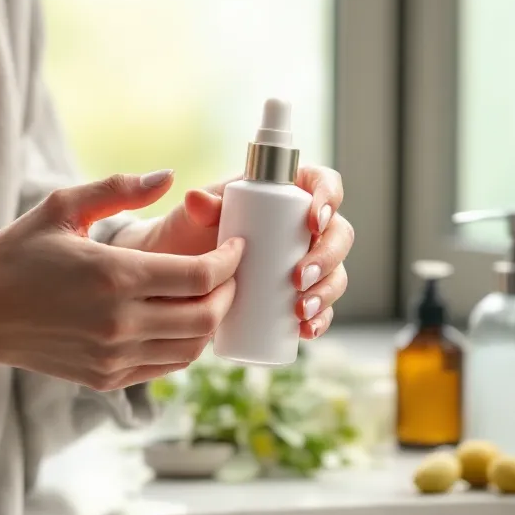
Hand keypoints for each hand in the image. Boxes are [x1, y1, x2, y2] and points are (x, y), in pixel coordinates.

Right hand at [0, 171, 244, 390]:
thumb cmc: (18, 255)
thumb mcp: (61, 208)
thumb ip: (118, 189)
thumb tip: (170, 177)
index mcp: (115, 276)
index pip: (200, 276)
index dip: (230, 262)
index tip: (237, 247)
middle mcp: (119, 322)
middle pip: (206, 317)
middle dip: (230, 293)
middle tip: (232, 273)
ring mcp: (114, 356)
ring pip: (192, 348)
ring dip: (213, 323)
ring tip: (213, 296)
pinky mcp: (107, 377)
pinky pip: (167, 366)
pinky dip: (186, 345)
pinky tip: (183, 320)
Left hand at [112, 165, 352, 338]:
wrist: (176, 276)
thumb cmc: (189, 235)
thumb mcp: (193, 218)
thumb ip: (198, 206)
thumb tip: (196, 199)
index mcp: (288, 194)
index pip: (324, 184)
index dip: (329, 198)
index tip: (312, 222)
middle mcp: (304, 228)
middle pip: (338, 235)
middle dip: (326, 258)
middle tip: (298, 278)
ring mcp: (306, 262)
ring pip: (334, 274)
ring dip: (326, 293)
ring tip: (299, 310)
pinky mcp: (299, 296)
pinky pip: (323, 308)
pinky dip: (320, 320)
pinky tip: (307, 330)